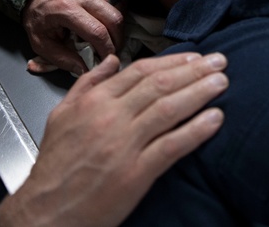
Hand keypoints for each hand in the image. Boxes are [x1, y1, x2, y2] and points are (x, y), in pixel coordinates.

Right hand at [0, 52, 228, 226]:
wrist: (46, 210)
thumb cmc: (55, 165)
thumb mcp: (62, 114)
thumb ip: (88, 83)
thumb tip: (111, 61)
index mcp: (94, 101)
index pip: (141, 71)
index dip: (172, 61)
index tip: (194, 57)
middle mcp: (110, 117)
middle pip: (160, 85)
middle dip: (194, 70)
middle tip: (219, 61)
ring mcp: (124, 145)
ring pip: (169, 109)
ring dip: (200, 93)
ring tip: (222, 83)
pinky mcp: (135, 173)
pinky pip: (171, 146)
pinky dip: (196, 131)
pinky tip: (215, 119)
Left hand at [23, 0, 124, 74]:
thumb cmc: (38, 17)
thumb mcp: (40, 43)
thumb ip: (61, 59)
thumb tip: (85, 70)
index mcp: (66, 9)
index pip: (97, 32)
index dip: (106, 49)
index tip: (106, 60)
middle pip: (114, 19)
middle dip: (117, 40)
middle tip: (111, 51)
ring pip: (119, 8)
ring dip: (118, 27)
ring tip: (110, 37)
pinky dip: (119, 11)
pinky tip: (109, 21)